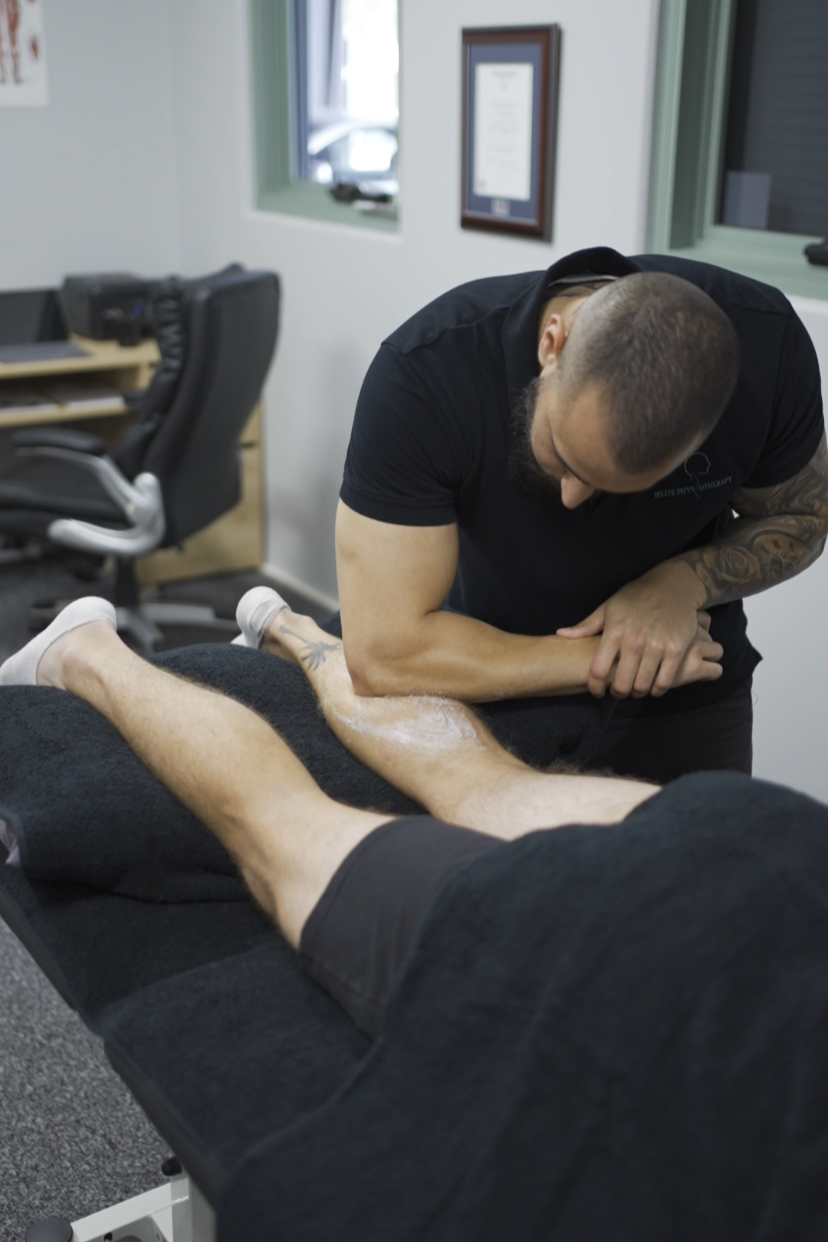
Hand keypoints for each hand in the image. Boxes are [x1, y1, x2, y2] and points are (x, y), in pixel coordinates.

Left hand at [556, 562, 717, 697]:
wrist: (673, 584)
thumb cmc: (637, 596)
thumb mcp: (609, 606)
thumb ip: (586, 625)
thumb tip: (561, 634)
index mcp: (614, 631)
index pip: (598, 671)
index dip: (595, 687)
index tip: (597, 691)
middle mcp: (634, 641)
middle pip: (621, 684)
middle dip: (617, 693)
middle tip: (618, 691)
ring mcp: (657, 646)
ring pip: (642, 686)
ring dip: (637, 693)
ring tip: (635, 688)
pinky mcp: (676, 650)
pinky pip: (664, 682)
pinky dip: (657, 690)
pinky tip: (653, 685)